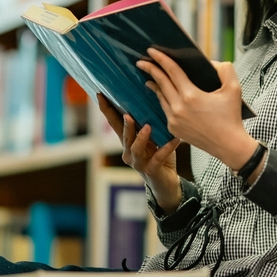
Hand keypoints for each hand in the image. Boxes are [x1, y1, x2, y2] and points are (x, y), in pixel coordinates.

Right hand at [96, 94, 181, 212]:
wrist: (166, 182)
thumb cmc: (158, 155)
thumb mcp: (152, 137)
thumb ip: (148, 122)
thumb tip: (151, 97)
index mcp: (127, 141)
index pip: (114, 123)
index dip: (106, 110)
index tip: (100, 95)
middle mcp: (128, 152)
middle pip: (123, 135)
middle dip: (124, 124)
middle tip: (128, 114)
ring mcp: (138, 163)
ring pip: (135, 148)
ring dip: (141, 137)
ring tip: (148, 127)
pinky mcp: (151, 170)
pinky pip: (158, 158)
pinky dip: (167, 148)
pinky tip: (176, 140)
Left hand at [136, 49, 259, 170]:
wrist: (229, 146)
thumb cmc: (232, 117)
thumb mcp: (234, 89)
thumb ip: (224, 70)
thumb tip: (211, 63)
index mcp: (191, 95)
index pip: (172, 71)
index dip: (161, 59)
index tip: (151, 50)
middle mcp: (178, 107)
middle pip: (161, 83)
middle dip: (150, 70)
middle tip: (142, 61)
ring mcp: (174, 120)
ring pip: (160, 97)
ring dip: (155, 85)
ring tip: (150, 78)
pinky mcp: (173, 129)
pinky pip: (164, 110)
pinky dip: (163, 100)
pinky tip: (162, 95)